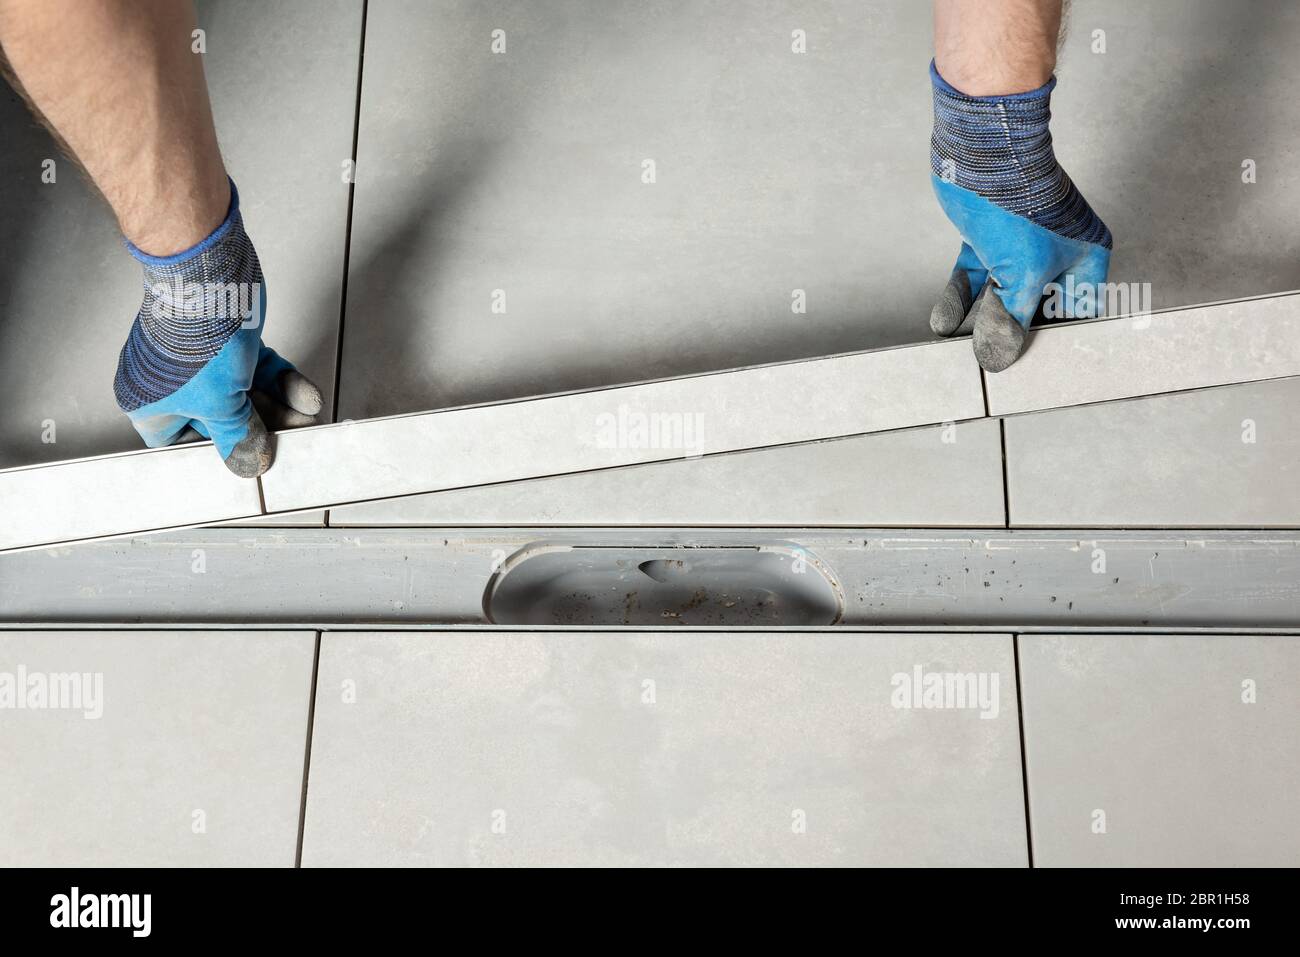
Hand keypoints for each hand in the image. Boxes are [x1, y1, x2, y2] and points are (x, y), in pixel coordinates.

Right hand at [113, 180, 320, 476]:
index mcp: (150, 403)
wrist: (212, 276)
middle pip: (222, 419)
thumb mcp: (221, 402)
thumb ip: (238, 436)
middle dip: (262, 428)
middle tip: (293, 439)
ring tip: (309, 418)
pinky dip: (283, 381)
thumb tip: (249, 464)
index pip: (182, 443)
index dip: (215, 452)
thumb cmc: (197, 337)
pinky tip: (307, 395)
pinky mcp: (230, 341)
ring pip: (246, 393)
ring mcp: (204, 360)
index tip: (249, 461)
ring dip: (281, 407)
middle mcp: (173, 383)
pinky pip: (259, 369)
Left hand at [927, 61, 1111, 370]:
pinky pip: (977, 276)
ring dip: (980, 318)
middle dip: (1013, 331)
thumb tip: (996, 359)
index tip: (1034, 364)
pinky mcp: (991, 239)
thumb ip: (1011, 320)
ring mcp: (1022, 245)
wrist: (984, 151)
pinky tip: (943, 322)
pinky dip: (960, 297)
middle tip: (993, 362)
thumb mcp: (1021, 274)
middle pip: (1037, 305)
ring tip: (961, 348)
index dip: (1057, 336)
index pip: (1079, 310)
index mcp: (1086, 256)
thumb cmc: (1020, 204)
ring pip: (1002, 291)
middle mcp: (1058, 251)